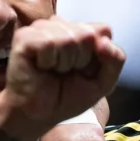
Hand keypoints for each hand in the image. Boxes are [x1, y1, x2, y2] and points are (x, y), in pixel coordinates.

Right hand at [3, 17, 124, 140]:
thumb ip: (115, 60)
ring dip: (63, 63)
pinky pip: (49, 44)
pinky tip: (40, 68)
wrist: (39, 116)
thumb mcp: (102, 82)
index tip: (83, 70)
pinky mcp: (24, 37)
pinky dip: (48, 62)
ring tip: (52, 71)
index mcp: (78, 30)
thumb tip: (104, 41)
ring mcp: (40, 29)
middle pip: (87, 34)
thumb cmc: (66, 97)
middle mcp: (59, 25)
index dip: (98, 56)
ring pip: (68, 38)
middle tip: (64, 73)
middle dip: (81, 61)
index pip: (103, 30)